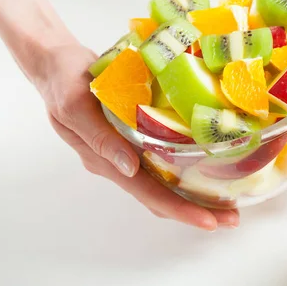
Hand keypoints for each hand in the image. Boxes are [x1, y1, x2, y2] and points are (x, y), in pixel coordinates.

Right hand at [36, 41, 239, 230]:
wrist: (55, 63)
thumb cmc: (63, 79)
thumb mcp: (75, 103)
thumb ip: (100, 137)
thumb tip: (129, 168)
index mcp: (104, 159)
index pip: (148, 194)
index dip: (180, 210)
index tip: (210, 222)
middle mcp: (117, 164)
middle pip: (160, 197)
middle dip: (195, 211)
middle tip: (231, 220)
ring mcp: (125, 153)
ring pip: (162, 185)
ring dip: (193, 197)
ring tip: (226, 204)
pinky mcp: (133, 139)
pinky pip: (161, 164)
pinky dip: (184, 174)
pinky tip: (206, 171)